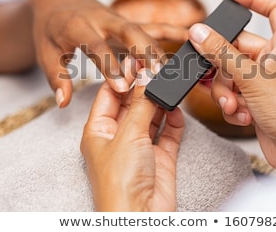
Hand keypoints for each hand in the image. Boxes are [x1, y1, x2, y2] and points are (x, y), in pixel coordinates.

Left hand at [30, 0, 186, 107]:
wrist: (58, 0)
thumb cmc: (50, 29)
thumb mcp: (45, 53)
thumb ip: (56, 77)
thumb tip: (63, 102)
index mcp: (77, 27)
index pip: (96, 47)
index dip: (109, 66)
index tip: (122, 87)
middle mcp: (101, 19)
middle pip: (128, 32)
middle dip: (145, 52)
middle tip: (158, 75)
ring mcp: (117, 19)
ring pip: (143, 30)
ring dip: (159, 50)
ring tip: (174, 71)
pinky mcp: (127, 21)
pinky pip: (151, 25)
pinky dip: (170, 31)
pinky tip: (188, 37)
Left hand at [80, 69, 184, 210]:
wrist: (141, 217)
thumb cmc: (120, 182)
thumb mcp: (128, 135)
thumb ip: (141, 104)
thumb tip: (147, 76)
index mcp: (99, 131)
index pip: (109, 95)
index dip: (122, 76)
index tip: (137, 59)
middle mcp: (119, 137)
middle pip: (132, 103)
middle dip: (145, 87)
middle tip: (159, 67)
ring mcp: (141, 147)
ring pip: (152, 116)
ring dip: (161, 101)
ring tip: (170, 83)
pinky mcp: (160, 157)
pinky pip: (168, 132)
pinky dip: (174, 120)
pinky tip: (177, 109)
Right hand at [188, 0, 275, 168]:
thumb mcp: (250, 77)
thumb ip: (221, 53)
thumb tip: (199, 32)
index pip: (273, 7)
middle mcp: (274, 58)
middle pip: (237, 46)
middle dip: (223, 66)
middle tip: (211, 72)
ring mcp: (264, 79)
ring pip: (230, 72)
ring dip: (226, 90)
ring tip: (234, 104)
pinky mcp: (256, 98)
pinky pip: (234, 91)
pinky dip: (233, 103)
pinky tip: (243, 115)